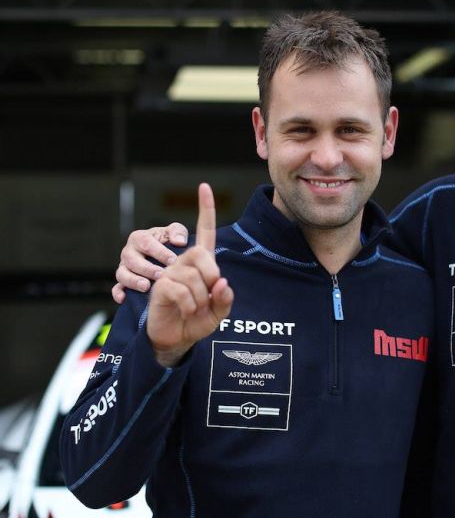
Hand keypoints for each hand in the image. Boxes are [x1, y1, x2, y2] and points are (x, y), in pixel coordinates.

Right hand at [112, 223, 189, 302]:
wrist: (163, 254)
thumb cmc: (169, 242)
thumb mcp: (175, 232)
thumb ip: (178, 232)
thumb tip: (179, 242)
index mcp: (140, 238)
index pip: (147, 243)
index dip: (160, 252)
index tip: (173, 261)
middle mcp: (129, 252)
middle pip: (132, 260)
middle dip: (147, 268)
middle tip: (161, 275)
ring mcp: (124, 267)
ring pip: (122, 274)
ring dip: (133, 281)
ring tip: (146, 286)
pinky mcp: (123, 281)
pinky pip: (116, 288)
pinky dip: (118, 293)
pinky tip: (124, 299)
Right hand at [147, 183, 232, 366]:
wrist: (175, 339)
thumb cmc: (197, 321)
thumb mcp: (219, 313)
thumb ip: (225, 298)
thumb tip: (222, 282)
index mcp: (201, 264)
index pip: (205, 233)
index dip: (205, 210)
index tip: (204, 187)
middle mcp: (183, 263)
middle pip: (200, 254)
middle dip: (211, 277)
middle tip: (210, 296)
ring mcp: (168, 273)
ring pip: (191, 276)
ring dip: (200, 298)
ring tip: (195, 308)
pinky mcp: (158, 286)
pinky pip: (179, 289)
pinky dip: (189, 304)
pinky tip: (184, 310)